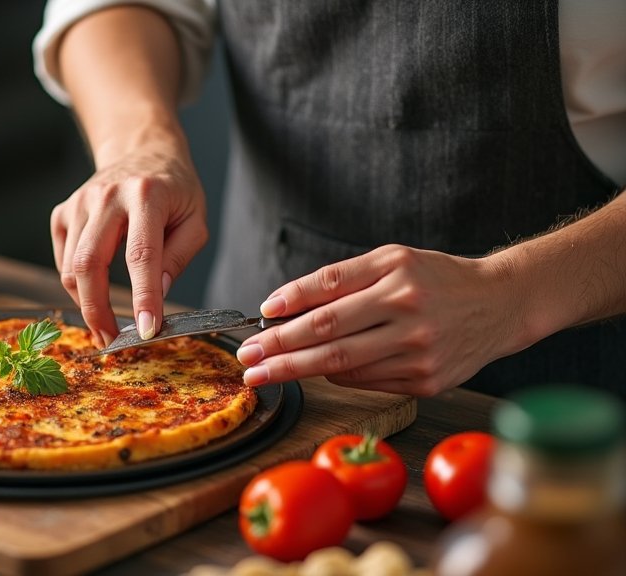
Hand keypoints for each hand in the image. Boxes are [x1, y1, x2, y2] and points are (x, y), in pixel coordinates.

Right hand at [51, 143, 207, 346]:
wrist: (140, 150)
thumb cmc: (174, 189)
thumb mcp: (195, 219)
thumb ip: (179, 257)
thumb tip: (157, 295)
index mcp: (146, 195)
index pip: (141, 254)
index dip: (143, 297)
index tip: (147, 330)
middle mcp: (106, 196)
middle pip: (90, 264)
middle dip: (98, 310)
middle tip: (112, 341)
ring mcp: (79, 203)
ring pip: (71, 267)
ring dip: (86, 304)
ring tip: (106, 324)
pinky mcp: (62, 213)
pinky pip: (63, 260)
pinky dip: (76, 285)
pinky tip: (95, 291)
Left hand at [235, 245, 523, 395]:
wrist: (502, 305)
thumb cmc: (438, 279)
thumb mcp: (393, 260)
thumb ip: (341, 279)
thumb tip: (284, 304)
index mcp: (398, 276)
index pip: (330, 291)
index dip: (291, 304)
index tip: (261, 316)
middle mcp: (409, 313)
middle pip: (329, 336)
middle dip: (280, 350)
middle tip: (247, 358)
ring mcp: (419, 352)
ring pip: (343, 365)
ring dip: (297, 370)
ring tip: (265, 372)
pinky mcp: (426, 381)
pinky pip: (366, 382)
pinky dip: (335, 377)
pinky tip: (315, 372)